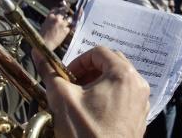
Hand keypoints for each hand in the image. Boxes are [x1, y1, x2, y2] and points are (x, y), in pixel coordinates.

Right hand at [32, 46, 149, 137]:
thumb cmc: (86, 134)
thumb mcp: (62, 99)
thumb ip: (50, 73)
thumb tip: (39, 55)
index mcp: (123, 75)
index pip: (99, 52)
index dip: (79, 61)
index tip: (66, 75)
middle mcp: (138, 85)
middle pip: (112, 63)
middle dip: (89, 70)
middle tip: (73, 84)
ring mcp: (141, 102)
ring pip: (118, 80)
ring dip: (98, 83)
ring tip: (81, 98)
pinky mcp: (139, 117)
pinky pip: (124, 96)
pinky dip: (108, 96)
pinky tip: (93, 111)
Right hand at [39, 11, 69, 50]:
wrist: (44, 44)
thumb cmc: (42, 36)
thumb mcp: (44, 24)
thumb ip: (50, 20)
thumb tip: (56, 18)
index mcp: (50, 16)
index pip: (56, 9)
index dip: (59, 9)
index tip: (61, 10)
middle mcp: (56, 18)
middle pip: (64, 11)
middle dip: (66, 12)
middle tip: (67, 13)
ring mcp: (62, 24)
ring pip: (69, 19)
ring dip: (68, 21)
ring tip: (67, 24)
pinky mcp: (65, 30)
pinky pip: (69, 27)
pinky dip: (68, 29)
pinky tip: (65, 32)